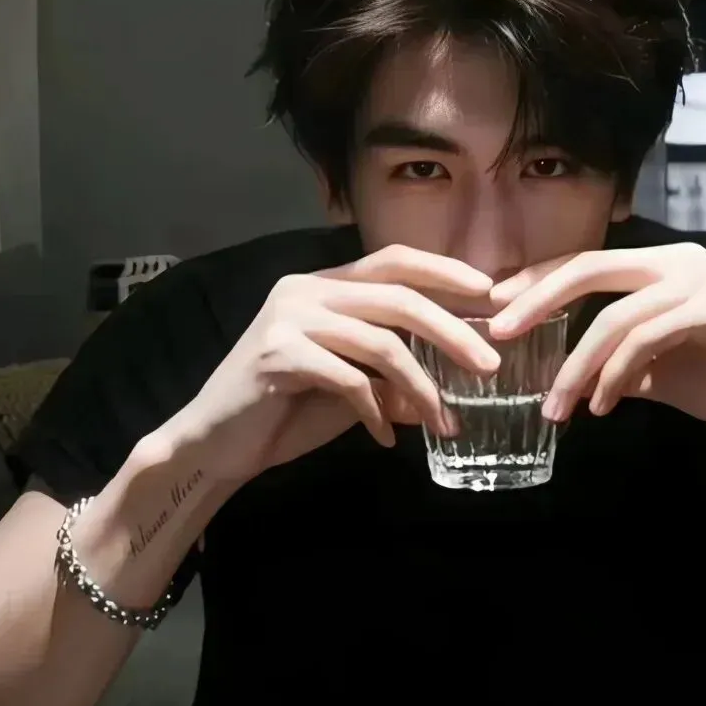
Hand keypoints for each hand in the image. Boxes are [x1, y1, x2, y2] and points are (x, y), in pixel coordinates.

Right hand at [166, 246, 500, 488]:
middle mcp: (305, 291)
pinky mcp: (276, 356)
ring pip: (380, 342)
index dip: (445, 271)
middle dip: (452, 330)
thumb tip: (447, 392)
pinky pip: (348, 379)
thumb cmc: (281, 413)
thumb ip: (390, 379)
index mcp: (322, 286)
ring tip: (447, 421)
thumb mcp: (348, 391)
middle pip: (398, 297)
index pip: (393, 260)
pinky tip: (387, 439)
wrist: (213, 445)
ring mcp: (288, 319)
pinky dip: (375, 412)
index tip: (491, 292)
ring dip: (423, 385)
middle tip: (491, 365)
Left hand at [488, 242, 705, 455]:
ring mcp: (699, 282)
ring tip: (556, 408)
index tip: (495, 307)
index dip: (537, 281)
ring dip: (577, 365)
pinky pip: (648, 338)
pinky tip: (602, 406)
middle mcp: (676, 262)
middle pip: (589, 267)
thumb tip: (565, 379)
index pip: (585, 262)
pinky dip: (616, 375)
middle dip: (538, 299)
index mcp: (659, 266)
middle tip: (501, 333)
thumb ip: (617, 365)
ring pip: (614, 315)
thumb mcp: (658, 373)